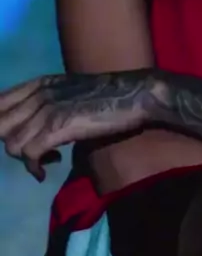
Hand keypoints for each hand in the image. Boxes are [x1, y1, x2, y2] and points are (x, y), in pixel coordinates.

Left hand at [0, 71, 151, 180]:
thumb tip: (30, 127)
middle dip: (11, 144)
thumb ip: (48, 105)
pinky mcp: (57, 127)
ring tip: (46, 161)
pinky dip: (34, 168)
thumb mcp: (71, 94)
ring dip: (25, 159)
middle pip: (0, 125)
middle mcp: (38, 94)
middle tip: (32, 152)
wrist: (134, 95)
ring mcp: (46, 109)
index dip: (2, 126)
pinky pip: (28, 154)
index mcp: (39, 83)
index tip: (16, 140)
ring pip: (10, 143)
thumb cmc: (109, 96)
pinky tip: (45, 171)